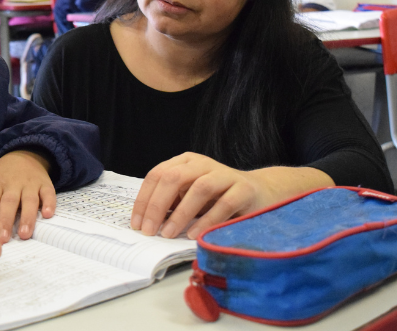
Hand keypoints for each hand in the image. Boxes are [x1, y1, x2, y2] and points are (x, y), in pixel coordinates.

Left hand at [0, 150, 55, 241]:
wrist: (24, 154)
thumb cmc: (1, 175)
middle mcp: (12, 184)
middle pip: (9, 202)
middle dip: (6, 220)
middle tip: (3, 239)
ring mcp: (30, 184)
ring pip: (29, 200)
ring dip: (27, 216)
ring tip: (24, 234)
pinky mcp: (45, 184)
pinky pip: (48, 193)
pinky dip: (49, 203)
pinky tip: (48, 214)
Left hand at [130, 152, 332, 239]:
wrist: (259, 193)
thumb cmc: (217, 198)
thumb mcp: (188, 196)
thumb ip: (170, 202)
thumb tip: (144, 222)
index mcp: (185, 162)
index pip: (157, 175)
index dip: (144, 199)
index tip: (137, 223)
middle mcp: (202, 164)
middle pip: (173, 178)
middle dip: (157, 206)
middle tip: (149, 231)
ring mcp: (224, 174)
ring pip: (199, 188)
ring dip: (181, 213)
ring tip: (168, 233)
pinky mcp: (244, 189)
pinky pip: (224, 204)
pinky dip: (207, 220)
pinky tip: (195, 234)